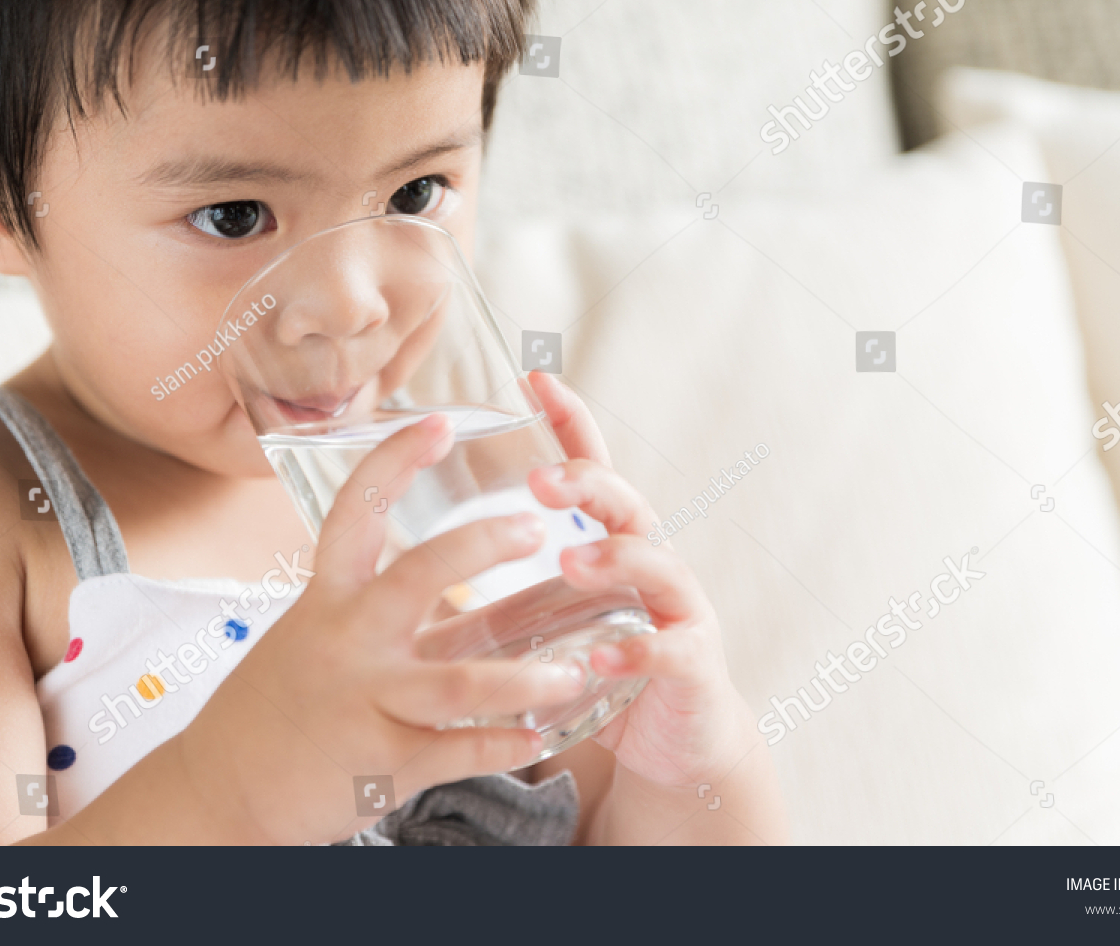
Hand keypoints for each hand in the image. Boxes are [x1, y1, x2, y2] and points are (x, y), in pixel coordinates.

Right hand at [181, 412, 584, 843]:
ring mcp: (365, 702)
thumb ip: (378, 606)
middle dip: (482, 545)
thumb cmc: (279, 702)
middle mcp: (345, 640)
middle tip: (535, 529)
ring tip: (576, 671)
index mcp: (328, 598)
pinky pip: (456, 751)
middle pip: (421, 573)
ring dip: (525, 678)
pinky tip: (540, 736)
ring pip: (460, 682)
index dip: (397, 460)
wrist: (221, 789)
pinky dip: (503, 745)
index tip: (439, 421)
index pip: (358, 512)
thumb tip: (447, 572)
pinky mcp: (381, 764)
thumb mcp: (315, 635)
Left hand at [524, 372, 758, 790]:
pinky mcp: (693, 666)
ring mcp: (678, 610)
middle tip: (541, 480)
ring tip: (571, 561)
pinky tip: (601, 656)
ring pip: (657, 566)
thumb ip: (514, 590)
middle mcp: (651, 564)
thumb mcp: (558, 622)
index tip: (534, 380)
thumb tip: (426, 564)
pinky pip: (669, 651)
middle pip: (627, 504)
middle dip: (587, 483)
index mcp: (613, 544)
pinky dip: (636, 651)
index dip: (570, 422)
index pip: (593, 469)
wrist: (677, 740)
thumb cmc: (605, 668)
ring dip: (614, 559)